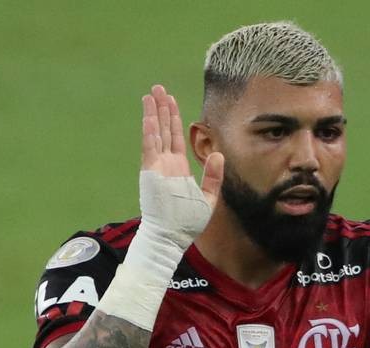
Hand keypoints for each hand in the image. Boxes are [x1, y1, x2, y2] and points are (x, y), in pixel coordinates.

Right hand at [138, 84, 223, 249]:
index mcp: (178, 169)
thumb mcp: (207, 198)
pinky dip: (150, 132)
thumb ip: (214, 176)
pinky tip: (150, 116)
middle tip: (158, 88)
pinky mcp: (150, 172)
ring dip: (153, 114)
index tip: (171, 101)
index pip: (175, 138)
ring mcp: (157, 167)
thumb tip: (220, 153)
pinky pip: (150, 148)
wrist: (171, 237)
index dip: (174, 119)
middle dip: (162, 109)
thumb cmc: (187, 223)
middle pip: (164, 130)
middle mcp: (166, 164)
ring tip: (151, 94)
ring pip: (155, 134)